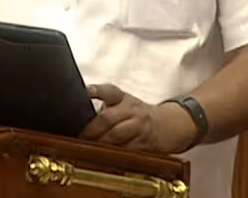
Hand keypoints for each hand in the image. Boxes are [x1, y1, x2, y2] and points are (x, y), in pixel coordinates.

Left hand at [79, 84, 196, 153]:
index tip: (88, 91)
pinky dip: (114, 154)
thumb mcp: (124, 103)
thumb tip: (79, 115)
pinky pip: (126, 150)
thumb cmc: (138, 115)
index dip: (98, 90)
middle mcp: (132, 110)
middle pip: (109, 118)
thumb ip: (105, 107)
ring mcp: (140, 127)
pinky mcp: (144, 144)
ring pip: (116, 136)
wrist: (167, 125)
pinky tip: (105, 157)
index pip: (109, 91)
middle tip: (81, 136)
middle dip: (92, 129)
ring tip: (89, 148)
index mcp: (124, 98)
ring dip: (100, 143)